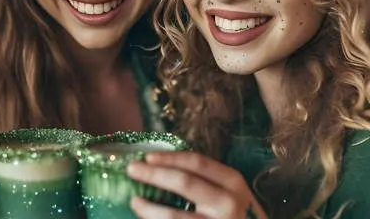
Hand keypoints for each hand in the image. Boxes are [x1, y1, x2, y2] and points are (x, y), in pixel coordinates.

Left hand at [127, 152, 266, 218]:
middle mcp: (228, 202)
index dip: (169, 158)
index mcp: (232, 181)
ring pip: (175, 216)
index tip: (147, 156)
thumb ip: (206, 181)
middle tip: (131, 170)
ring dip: (150, 208)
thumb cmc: (238, 215)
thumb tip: (161, 167)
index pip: (197, 162)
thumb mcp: (231, 193)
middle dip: (154, 174)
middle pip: (184, 183)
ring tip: (135, 202)